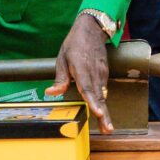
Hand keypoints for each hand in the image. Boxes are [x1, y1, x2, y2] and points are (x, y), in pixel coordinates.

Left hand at [44, 14, 113, 133]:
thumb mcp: (62, 58)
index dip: (93, 101)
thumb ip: (60, 78)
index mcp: (81, 68)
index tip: (98, 112)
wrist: (91, 30)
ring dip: (106, 112)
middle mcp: (94, 73)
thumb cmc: (74, 44)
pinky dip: (103, 103)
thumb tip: (50, 93)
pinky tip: (103, 115)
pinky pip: (103, 90)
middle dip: (104, 114)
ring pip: (103, 96)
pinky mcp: (104, 74)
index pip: (87, 88)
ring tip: (107, 127)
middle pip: (99, 96)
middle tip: (108, 129)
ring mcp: (101, 74)